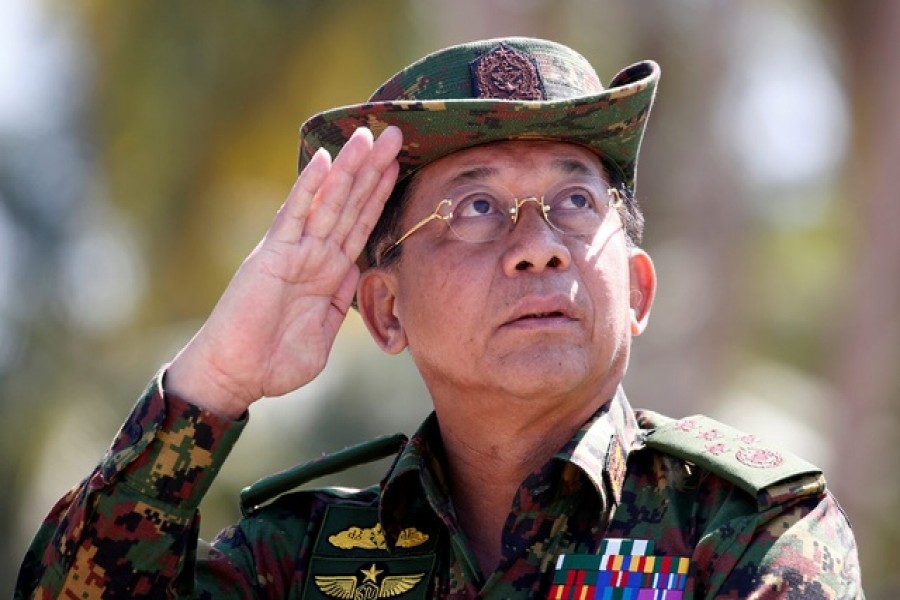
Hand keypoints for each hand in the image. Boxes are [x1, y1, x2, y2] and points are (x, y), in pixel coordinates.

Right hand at [166, 126, 402, 417]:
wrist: (236, 376)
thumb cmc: (274, 361)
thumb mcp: (322, 332)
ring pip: (328, 202)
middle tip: (396, 133)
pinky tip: (324, 159)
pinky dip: (309, 187)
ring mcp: (293, 251)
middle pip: (349, 204)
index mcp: (328, 273)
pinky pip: (294, 216)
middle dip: (373, 170)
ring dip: (350, 169)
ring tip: (370, 137)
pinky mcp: (272, 256)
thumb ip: (339, 302)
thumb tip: (356, 275)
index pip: (360, 224)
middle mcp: (313, 254)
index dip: (380, 195)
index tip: (401, 164)